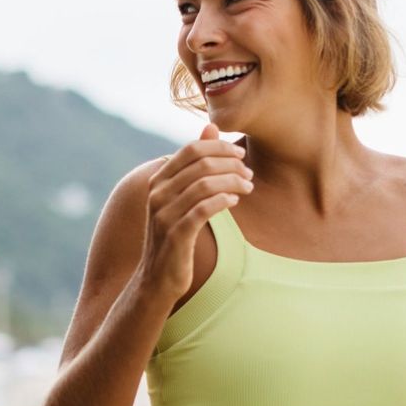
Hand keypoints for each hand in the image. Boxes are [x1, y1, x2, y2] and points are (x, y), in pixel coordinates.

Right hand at [139, 123, 253, 299]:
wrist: (156, 278)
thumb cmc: (174, 235)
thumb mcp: (181, 197)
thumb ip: (194, 164)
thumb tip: (210, 127)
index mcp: (158, 181)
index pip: (191, 149)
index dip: (220, 147)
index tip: (240, 154)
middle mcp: (157, 194)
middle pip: (201, 164)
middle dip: (231, 164)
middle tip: (249, 172)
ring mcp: (164, 214)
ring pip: (205, 184)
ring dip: (233, 182)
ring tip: (248, 186)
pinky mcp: (176, 234)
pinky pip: (204, 209)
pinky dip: (224, 200)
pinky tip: (236, 201)